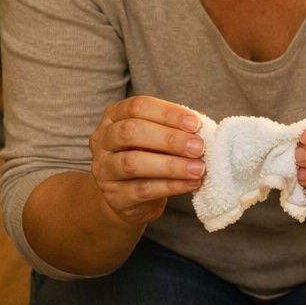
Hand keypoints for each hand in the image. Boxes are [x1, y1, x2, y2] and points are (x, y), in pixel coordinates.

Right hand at [89, 96, 204, 225]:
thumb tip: (202, 129)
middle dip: (169, 139)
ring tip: (198, 168)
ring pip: (133, 163)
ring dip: (171, 165)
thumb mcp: (155, 138)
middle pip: (131, 132)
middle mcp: (103, 141)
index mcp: (113, 117)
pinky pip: (143, 190)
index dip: (168, 113)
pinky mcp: (115, 196)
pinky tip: (192, 183)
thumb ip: (172, 129)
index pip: (137, 107)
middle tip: (198, 147)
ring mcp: (104, 170)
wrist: (128, 198)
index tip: (195, 124)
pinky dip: (171, 186)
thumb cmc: (147, 158)